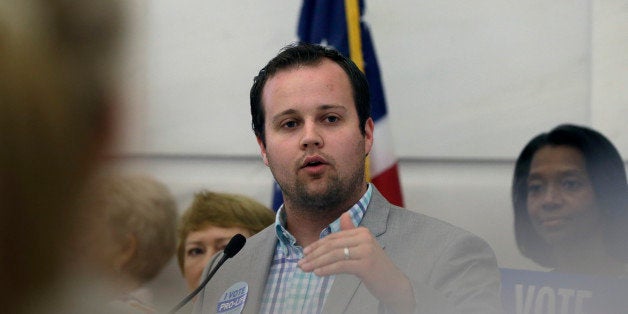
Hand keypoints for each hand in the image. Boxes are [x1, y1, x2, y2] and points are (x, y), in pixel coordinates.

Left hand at [298, 212, 415, 312]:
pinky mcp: (366, 264)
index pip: (334, 237)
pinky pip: (340, 265)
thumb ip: (351, 232)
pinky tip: (317, 273)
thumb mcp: (363, 248)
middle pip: (332, 245)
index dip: (317, 245)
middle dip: (314, 254)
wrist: (393, 283)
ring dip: (316, 263)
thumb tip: (344, 214)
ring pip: (334, 255)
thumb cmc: (375, 267)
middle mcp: (365, 238)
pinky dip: (327, 269)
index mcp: (362, 232)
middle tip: (300, 263)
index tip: (305, 253)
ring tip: (305, 269)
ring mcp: (366, 250)